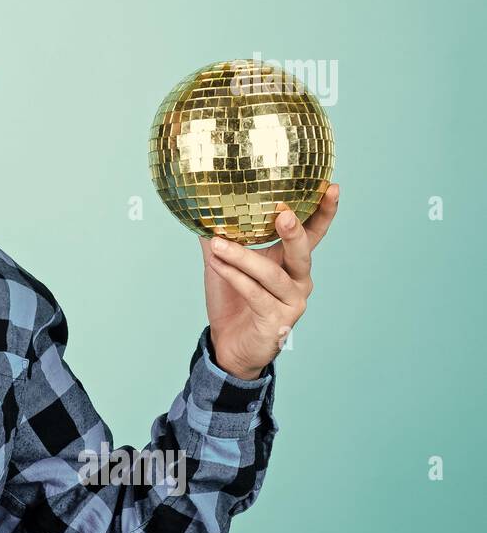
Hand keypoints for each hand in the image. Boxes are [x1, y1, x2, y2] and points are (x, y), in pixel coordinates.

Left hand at [199, 183, 340, 379]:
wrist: (228, 345)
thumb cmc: (231, 301)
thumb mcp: (223, 265)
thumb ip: (219, 237)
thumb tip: (200, 206)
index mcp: (291, 263)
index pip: (314, 233)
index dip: (324, 211)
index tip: (332, 187)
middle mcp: (299, 281)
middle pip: (302, 252)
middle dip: (294, 232)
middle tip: (282, 214)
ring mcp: (291, 303)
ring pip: (271, 274)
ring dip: (243, 257)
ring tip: (218, 244)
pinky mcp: (277, 322)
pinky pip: (255, 294)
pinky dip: (235, 278)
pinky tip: (217, 265)